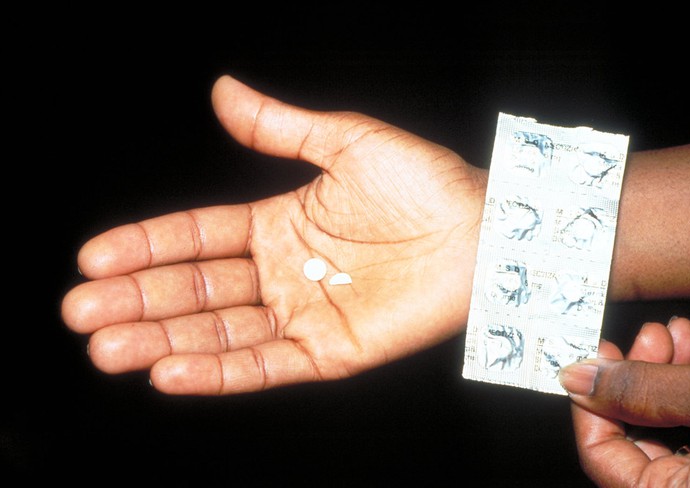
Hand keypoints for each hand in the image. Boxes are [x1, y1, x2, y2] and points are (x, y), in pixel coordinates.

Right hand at [61, 75, 487, 394]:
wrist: (485, 229)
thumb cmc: (425, 183)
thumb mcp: (345, 143)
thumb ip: (280, 127)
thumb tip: (222, 91)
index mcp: (279, 224)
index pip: (198, 237)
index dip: (147, 246)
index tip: (96, 255)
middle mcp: (283, 273)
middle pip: (196, 290)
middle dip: (138, 300)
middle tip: (80, 310)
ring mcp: (304, 315)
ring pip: (220, 332)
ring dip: (162, 340)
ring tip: (105, 346)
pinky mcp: (331, 353)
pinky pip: (266, 365)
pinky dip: (218, 371)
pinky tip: (169, 372)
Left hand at [560, 318, 689, 486]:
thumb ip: (642, 388)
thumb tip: (578, 379)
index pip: (601, 458)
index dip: (591, 401)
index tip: (596, 357)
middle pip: (636, 434)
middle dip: (638, 375)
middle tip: (649, 337)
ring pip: (670, 420)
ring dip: (671, 368)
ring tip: (681, 333)